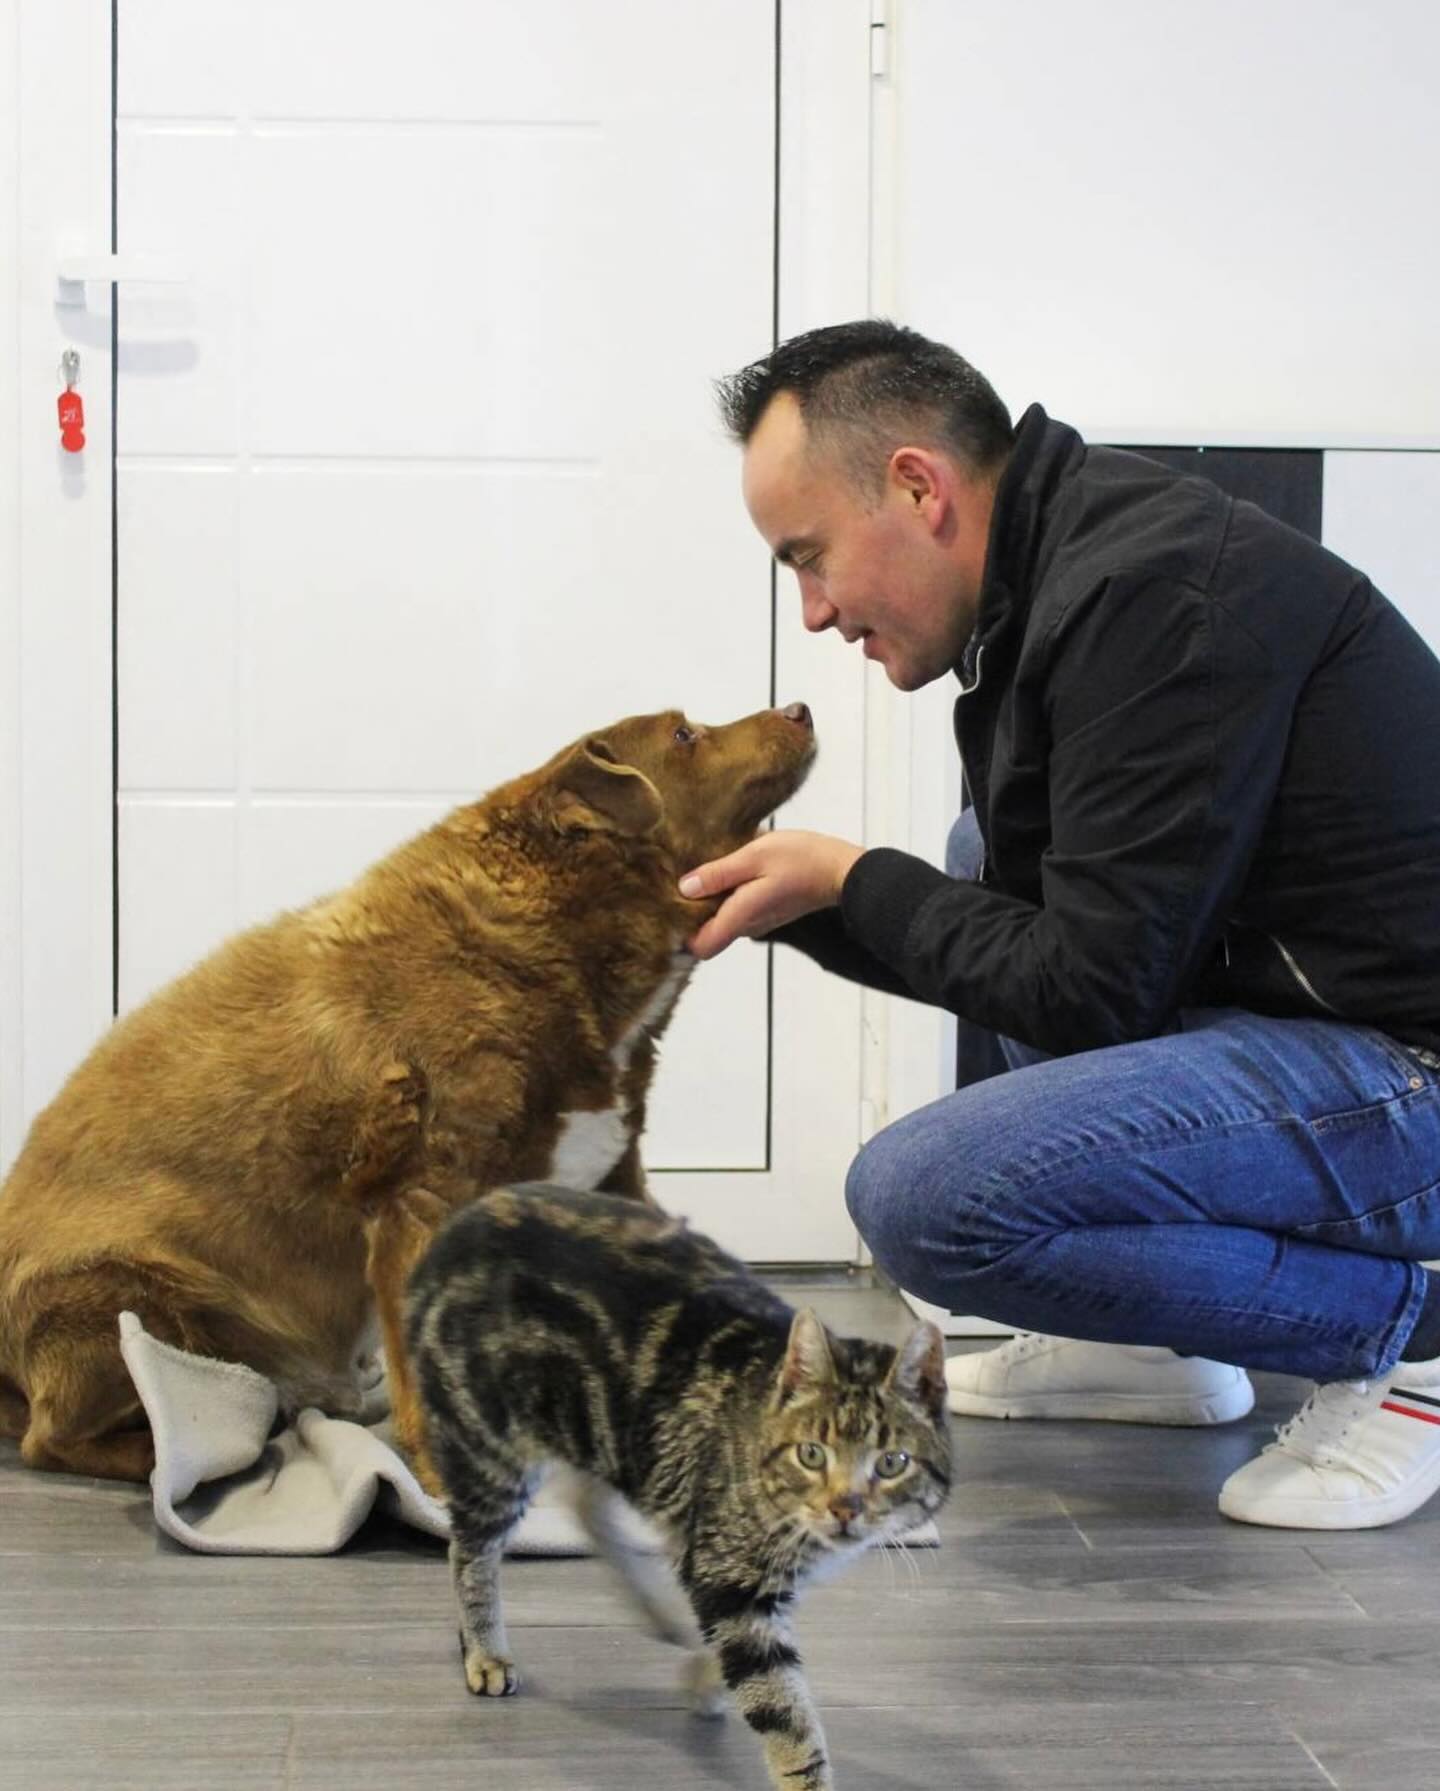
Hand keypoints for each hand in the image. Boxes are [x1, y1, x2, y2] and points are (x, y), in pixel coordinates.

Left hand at [679, 830, 863, 959]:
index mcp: (741, 916)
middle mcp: (748, 926)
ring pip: (723, 919)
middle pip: (707, 932)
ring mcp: (760, 921)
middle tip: (677, 881)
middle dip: (690, 912)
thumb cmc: (801, 860)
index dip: (679, 934)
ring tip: (701, 870)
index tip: (667, 908)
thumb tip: (684, 888)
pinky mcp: (769, 911)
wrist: (842, 870)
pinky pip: (738, 909)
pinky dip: (728, 895)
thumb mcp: (754, 856)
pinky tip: (727, 870)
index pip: (700, 947)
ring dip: (710, 900)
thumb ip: (718, 874)